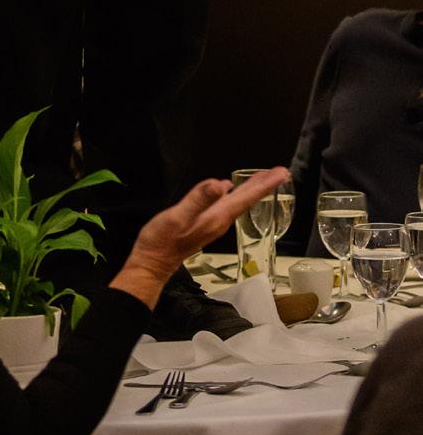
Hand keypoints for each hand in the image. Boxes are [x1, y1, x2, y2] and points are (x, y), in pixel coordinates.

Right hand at [118, 166, 288, 294]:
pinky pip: (227, 205)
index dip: (264, 184)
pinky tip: (230, 190)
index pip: (246, 197)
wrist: (153, 263)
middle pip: (246, 200)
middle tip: (280, 172)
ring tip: (262, 178)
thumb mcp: (178, 217)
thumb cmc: (162, 241)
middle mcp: (219, 221)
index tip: (280, 173)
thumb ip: (198, 200)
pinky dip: (235, 195)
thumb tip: (219, 184)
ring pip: (238, 202)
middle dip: (263, 185)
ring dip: (252, 189)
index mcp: (216, 217)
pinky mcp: (204, 224)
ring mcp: (212, 223)